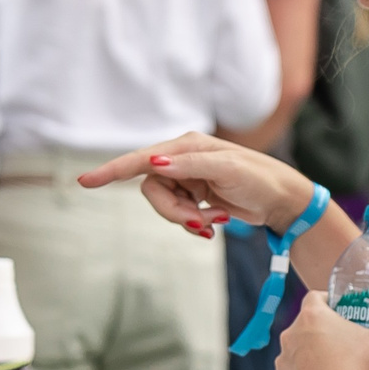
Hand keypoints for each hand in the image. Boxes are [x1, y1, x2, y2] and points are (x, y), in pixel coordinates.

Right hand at [78, 133, 313, 237]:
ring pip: (164, 205)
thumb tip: (154, 163)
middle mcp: (182, 159)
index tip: (85, 181)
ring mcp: (187, 178)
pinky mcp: (194, 195)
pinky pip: (178, 213)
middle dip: (172, 212)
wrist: (283, 200)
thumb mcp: (227, 170)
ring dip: (186, 219)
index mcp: (186, 146)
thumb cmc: (260, 178)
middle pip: (152, 190)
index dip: (112, 170)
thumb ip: (189, 166)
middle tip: (199, 223)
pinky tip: (216, 222)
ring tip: (215, 222)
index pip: (141, 159)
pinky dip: (194, 222)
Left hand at [273, 294, 368, 369]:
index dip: (328, 301)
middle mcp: (292, 335)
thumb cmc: (358, 369)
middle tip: (344, 345)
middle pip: (305, 327)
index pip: (315, 298)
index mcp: (313, 317)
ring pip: (296, 354)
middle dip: (322, 334)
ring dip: (310, 358)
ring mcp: (284, 361)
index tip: (339, 309)